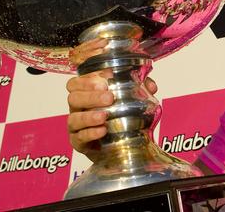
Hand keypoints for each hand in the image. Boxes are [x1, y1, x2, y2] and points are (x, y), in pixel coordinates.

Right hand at [66, 39, 157, 161]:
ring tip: (104, 116)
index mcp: (86, 94)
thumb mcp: (130, 100)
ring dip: (89, 116)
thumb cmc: (119, 117)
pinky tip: (102, 131)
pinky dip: (91, 133)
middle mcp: (77, 108)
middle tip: (110, 98)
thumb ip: (140, 89)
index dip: (86, 81)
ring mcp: (76, 126)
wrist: (118, 145)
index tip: (104, 80)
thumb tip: (151, 86)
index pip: (76, 83)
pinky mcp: (79, 143)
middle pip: (74, 98)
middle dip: (91, 96)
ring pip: (74, 119)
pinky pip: (80, 138)